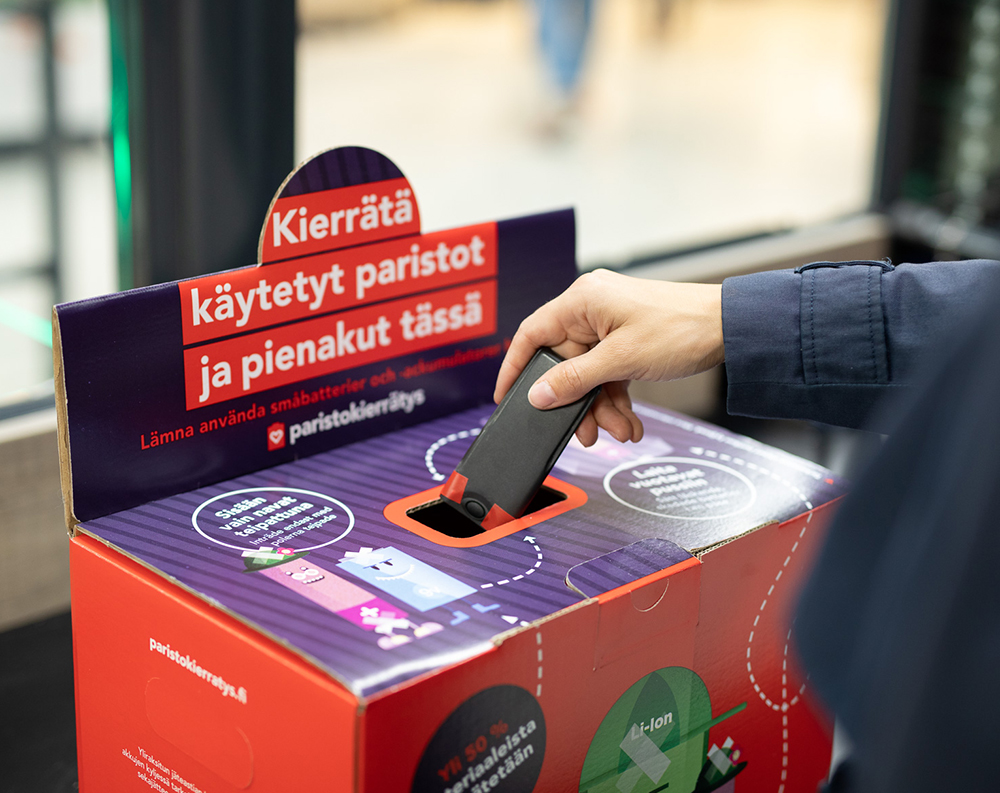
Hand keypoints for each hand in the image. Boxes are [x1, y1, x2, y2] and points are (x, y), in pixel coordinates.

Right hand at [494, 269, 723, 445]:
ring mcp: (611, 325)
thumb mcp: (620, 360)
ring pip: (589, 374)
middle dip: (577, 402)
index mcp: (582, 300)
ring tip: (619, 430)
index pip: (532, 334)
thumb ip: (574, 379)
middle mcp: (592, 309)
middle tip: (584, 432)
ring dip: (601, 406)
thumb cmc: (681, 328)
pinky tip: (629, 421)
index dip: (516, 368)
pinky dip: (616, 398)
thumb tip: (538, 395)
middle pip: (564, 363)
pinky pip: (609, 373)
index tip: (506, 397)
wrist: (732, 328)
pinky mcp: (627, 339)